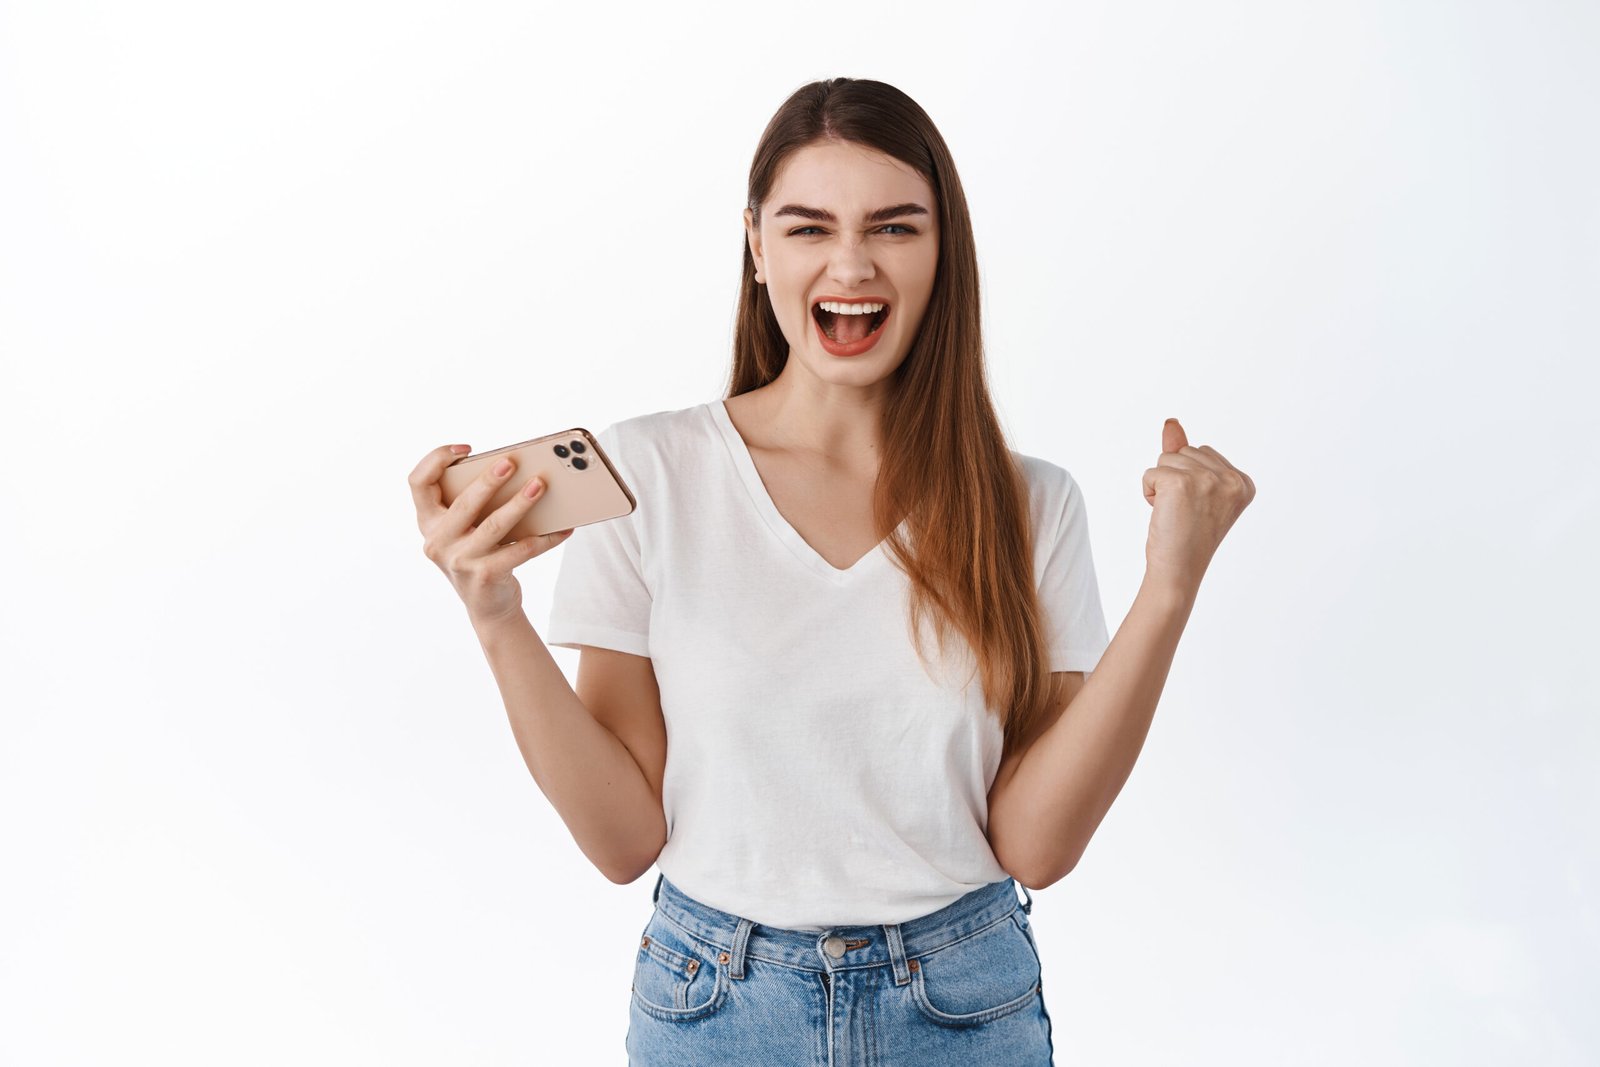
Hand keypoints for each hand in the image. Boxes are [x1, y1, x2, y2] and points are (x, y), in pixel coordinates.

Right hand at [409, 444, 574, 626]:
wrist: (488, 606)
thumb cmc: (480, 554)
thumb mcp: (465, 529)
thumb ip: (472, 503)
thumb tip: (514, 470)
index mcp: (428, 522)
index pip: (418, 482)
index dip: (436, 459)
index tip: (465, 449)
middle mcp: (437, 541)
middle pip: (463, 503)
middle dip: (489, 481)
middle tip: (511, 463)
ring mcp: (460, 561)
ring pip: (494, 526)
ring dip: (520, 504)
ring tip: (540, 485)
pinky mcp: (486, 576)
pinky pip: (521, 551)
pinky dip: (546, 538)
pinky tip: (564, 527)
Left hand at [1141, 418, 1254, 590]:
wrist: (1178, 571)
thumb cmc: (1186, 536)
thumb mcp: (1193, 491)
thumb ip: (1185, 454)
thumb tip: (1170, 422)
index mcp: (1244, 482)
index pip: (1202, 453)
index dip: (1190, 480)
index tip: (1199, 510)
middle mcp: (1232, 479)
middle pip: (1185, 452)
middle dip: (1175, 479)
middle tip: (1184, 513)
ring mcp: (1208, 479)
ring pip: (1166, 459)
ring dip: (1161, 486)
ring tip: (1175, 514)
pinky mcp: (1181, 483)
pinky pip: (1150, 473)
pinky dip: (1149, 493)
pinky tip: (1163, 514)